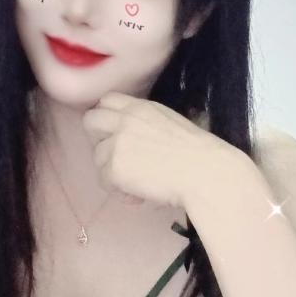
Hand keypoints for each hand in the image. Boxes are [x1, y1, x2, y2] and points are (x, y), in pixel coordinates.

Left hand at [82, 91, 245, 209]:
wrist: (205, 173)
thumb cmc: (198, 153)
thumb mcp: (169, 122)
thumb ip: (145, 122)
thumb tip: (131, 137)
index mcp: (140, 107)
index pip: (107, 100)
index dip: (106, 117)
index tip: (115, 133)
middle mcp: (124, 120)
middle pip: (90, 121)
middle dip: (97, 139)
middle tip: (115, 156)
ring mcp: (117, 143)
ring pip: (97, 157)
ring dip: (112, 170)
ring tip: (136, 183)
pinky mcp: (114, 168)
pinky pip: (104, 181)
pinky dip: (119, 191)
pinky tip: (139, 195)